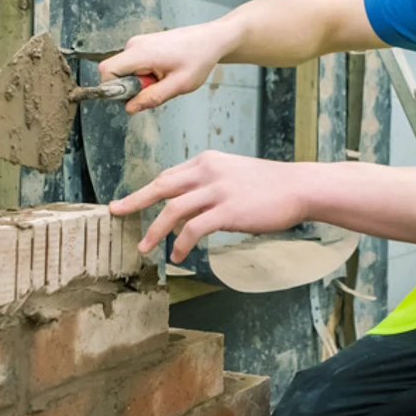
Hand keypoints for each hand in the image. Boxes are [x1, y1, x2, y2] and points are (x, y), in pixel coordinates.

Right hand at [98, 21, 236, 113]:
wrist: (211, 40)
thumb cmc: (199, 59)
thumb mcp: (179, 85)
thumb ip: (152, 97)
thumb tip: (129, 108)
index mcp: (140, 53)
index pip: (107, 71)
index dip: (114, 89)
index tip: (135, 96)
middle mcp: (134, 45)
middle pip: (115, 73)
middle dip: (131, 88)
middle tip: (158, 87)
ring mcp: (138, 43)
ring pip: (126, 71)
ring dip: (141, 82)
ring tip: (165, 78)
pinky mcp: (143, 45)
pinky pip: (134, 65)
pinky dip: (145, 74)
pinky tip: (165, 72)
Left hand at [110, 150, 312, 261]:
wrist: (299, 187)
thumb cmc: (270, 185)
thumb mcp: (234, 175)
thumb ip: (210, 185)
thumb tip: (190, 207)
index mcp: (207, 160)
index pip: (169, 175)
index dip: (148, 190)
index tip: (133, 201)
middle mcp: (207, 171)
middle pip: (161, 185)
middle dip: (135, 201)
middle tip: (116, 212)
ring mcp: (216, 190)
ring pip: (172, 209)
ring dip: (155, 230)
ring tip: (144, 247)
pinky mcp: (227, 210)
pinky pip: (193, 229)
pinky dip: (181, 243)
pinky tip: (178, 255)